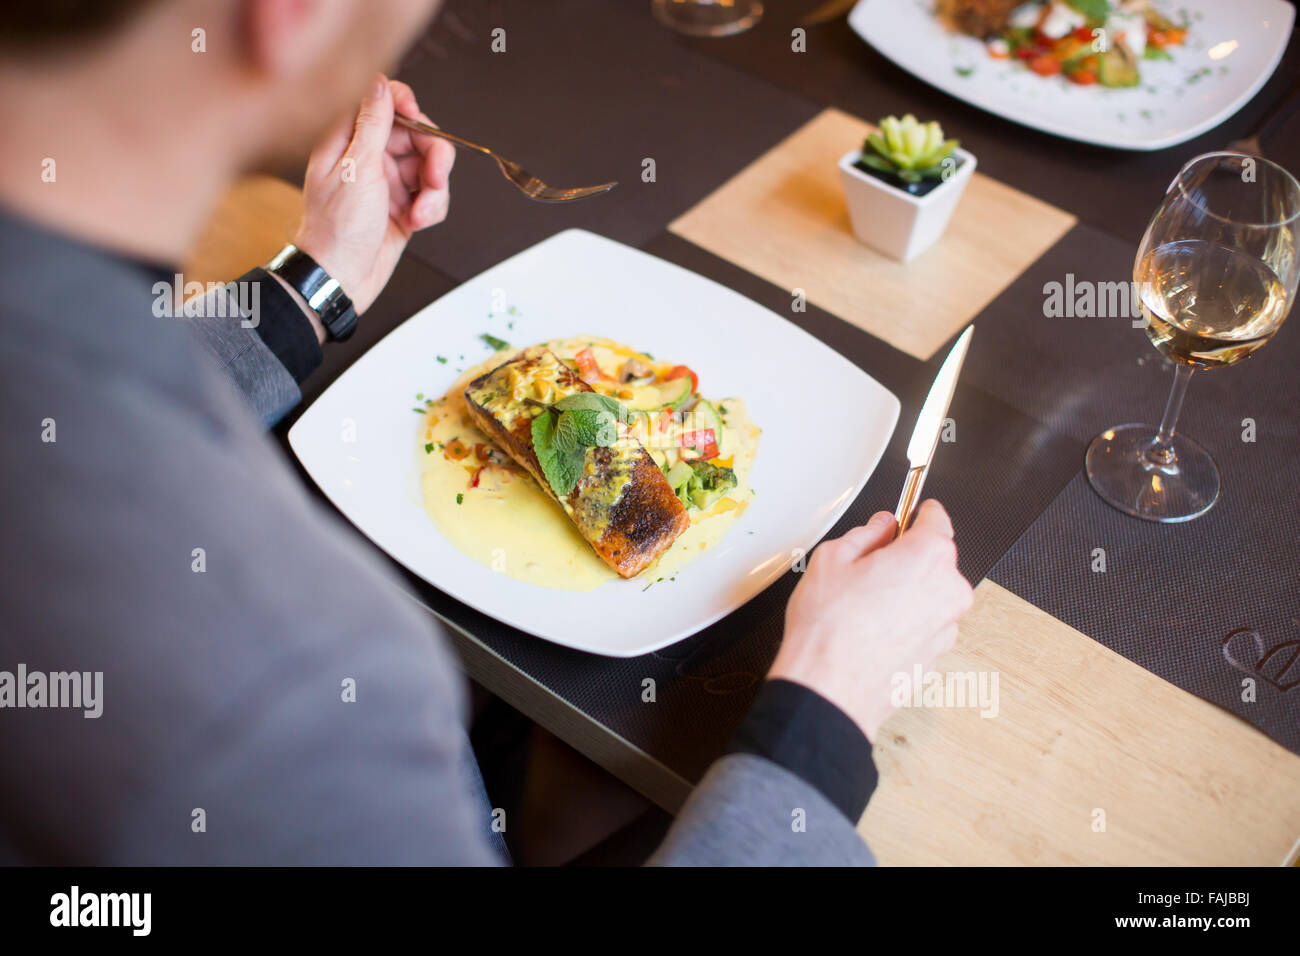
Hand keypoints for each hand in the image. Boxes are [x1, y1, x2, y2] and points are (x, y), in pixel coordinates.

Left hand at [292, 73, 454, 328]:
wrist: (340, 279)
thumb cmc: (336, 230)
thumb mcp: (357, 170)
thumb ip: (372, 124)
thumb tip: (379, 83)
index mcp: (349, 141)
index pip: (382, 103)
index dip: (405, 104)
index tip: (417, 118)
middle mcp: (370, 158)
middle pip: (417, 136)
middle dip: (432, 158)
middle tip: (433, 179)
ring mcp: (388, 183)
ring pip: (430, 169)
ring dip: (433, 192)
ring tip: (421, 213)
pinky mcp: (403, 207)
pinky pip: (431, 196)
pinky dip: (431, 209)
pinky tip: (417, 223)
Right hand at [769, 500, 973, 740]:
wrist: (830, 690)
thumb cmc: (830, 630)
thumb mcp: (832, 559)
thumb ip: (865, 534)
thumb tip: (881, 528)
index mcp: (929, 556)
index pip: (936, 519)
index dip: (917, 513)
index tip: (910, 512)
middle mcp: (948, 590)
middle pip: (935, 558)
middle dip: (906, 557)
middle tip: (867, 567)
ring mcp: (946, 627)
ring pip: (929, 594)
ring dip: (907, 592)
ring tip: (863, 605)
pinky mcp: (936, 655)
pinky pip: (924, 624)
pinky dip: (905, 621)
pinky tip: (871, 629)